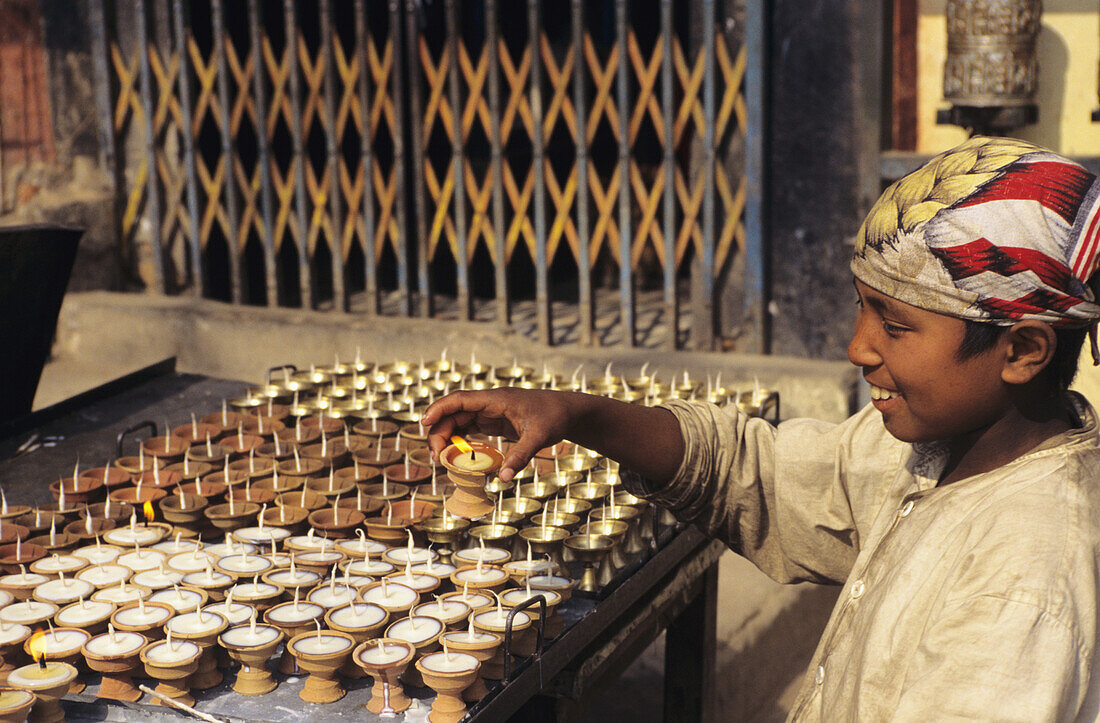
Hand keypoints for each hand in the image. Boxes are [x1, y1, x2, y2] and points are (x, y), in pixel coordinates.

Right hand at [420, 388, 574, 481]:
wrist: (569, 412)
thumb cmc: (555, 418)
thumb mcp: (540, 437)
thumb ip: (520, 456)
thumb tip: (502, 479)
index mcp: (496, 399)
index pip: (460, 399)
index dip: (439, 409)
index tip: (424, 422)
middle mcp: (489, 403)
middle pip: (454, 413)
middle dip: (440, 432)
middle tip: (437, 458)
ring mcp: (490, 411)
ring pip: (459, 420)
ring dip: (447, 437)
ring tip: (443, 460)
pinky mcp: (494, 421)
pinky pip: (469, 428)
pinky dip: (460, 440)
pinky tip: (456, 455)